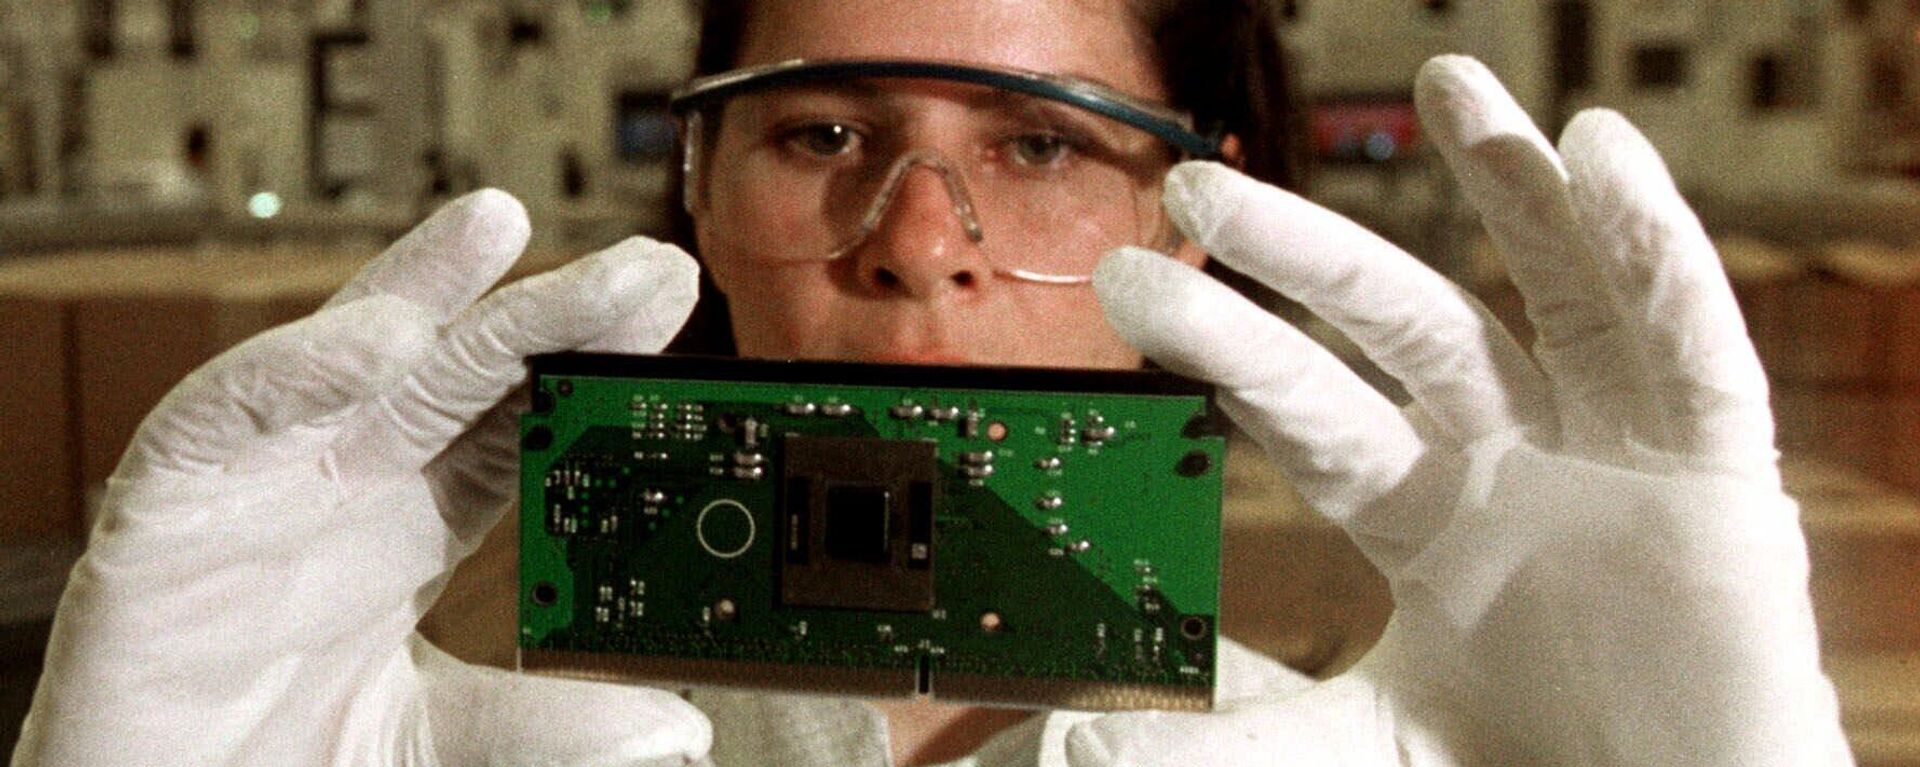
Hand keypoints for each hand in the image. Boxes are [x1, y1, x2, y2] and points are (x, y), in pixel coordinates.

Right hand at [14, 191, 711, 765]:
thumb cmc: (273, 754)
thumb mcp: (435, 734)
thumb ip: (540, 723)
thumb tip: (671, 725)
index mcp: (415, 520)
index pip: (518, 418)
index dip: (591, 364)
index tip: (669, 317)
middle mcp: (347, 480)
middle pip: (464, 371)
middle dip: (552, 311)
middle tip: (650, 264)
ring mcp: (261, 480)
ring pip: (353, 360)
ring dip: (427, 292)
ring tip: (502, 230)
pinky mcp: (165, 502)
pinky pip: (226, 414)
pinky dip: (296, 371)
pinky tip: (377, 340)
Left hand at [1069, 56, 1852, 764]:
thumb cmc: (1532, 760)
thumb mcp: (1370, 744)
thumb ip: (1239, 740)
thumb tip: (1080, 739)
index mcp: (1419, 511)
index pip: (1306, 409)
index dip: (1228, 346)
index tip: (1130, 286)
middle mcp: (1507, 454)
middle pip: (1400, 324)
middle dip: (1308, 253)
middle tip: (1199, 182)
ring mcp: (1612, 448)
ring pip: (1555, 290)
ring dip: (1512, 182)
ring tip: (1448, 76)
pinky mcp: (1719, 472)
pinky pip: (1692, 346)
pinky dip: (1657, 251)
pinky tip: (1602, 154)